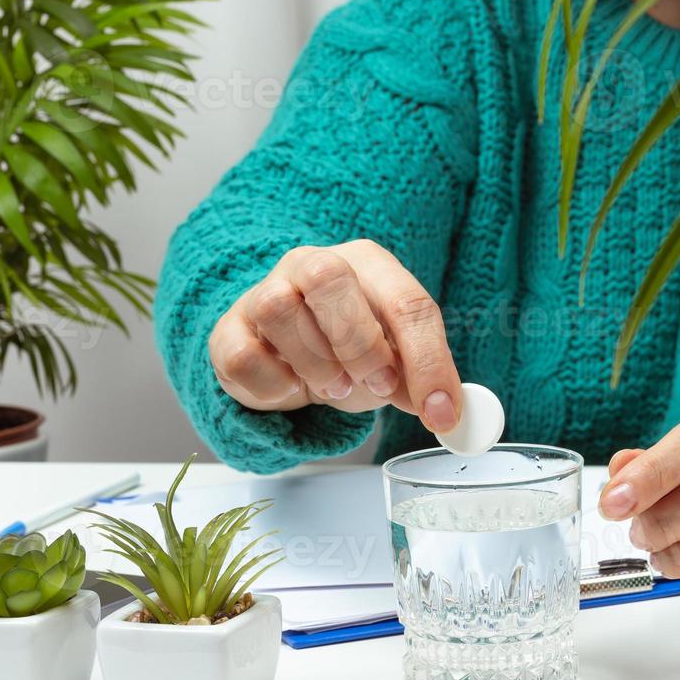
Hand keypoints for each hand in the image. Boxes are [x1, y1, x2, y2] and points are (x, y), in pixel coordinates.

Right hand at [208, 239, 461, 432]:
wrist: (287, 357)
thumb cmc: (348, 351)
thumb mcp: (394, 363)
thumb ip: (421, 382)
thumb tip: (449, 415)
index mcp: (367, 265)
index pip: (406, 302)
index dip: (429, 361)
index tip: (439, 413)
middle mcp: (311, 264)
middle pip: (327, 277)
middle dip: (360, 342)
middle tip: (376, 386)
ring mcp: (263, 291)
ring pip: (277, 308)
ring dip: (314, 362)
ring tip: (332, 386)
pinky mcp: (229, 330)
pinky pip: (241, 352)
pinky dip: (271, 383)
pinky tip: (289, 388)